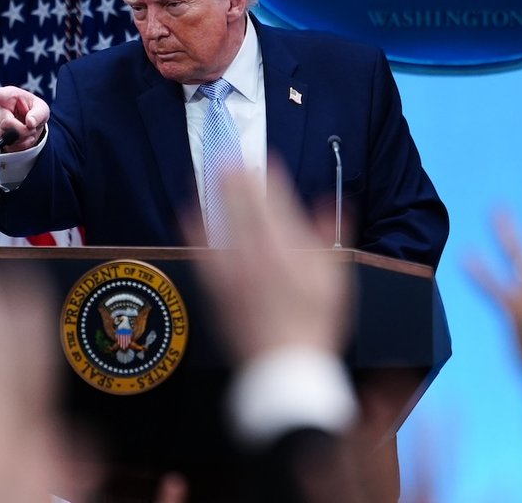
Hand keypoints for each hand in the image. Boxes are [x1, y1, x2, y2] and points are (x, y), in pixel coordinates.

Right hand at [0, 86, 49, 151]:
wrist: (30, 122)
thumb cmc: (34, 110)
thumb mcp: (42, 109)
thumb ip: (38, 114)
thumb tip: (30, 123)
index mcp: (7, 95)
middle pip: (5, 123)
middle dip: (22, 130)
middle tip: (32, 128)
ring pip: (5, 136)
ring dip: (21, 138)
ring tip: (27, 130)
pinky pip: (6, 144)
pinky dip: (19, 145)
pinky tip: (23, 138)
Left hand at [183, 160, 353, 363]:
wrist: (283, 367)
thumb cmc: (313, 326)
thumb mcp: (333, 281)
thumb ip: (329, 238)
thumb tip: (329, 203)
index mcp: (288, 254)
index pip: (275, 205)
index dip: (268, 179)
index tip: (264, 160)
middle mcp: (257, 258)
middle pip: (243, 209)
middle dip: (235, 179)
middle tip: (228, 154)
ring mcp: (233, 274)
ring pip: (219, 225)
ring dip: (212, 195)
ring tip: (206, 172)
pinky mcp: (216, 290)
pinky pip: (201, 251)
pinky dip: (195, 229)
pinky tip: (188, 214)